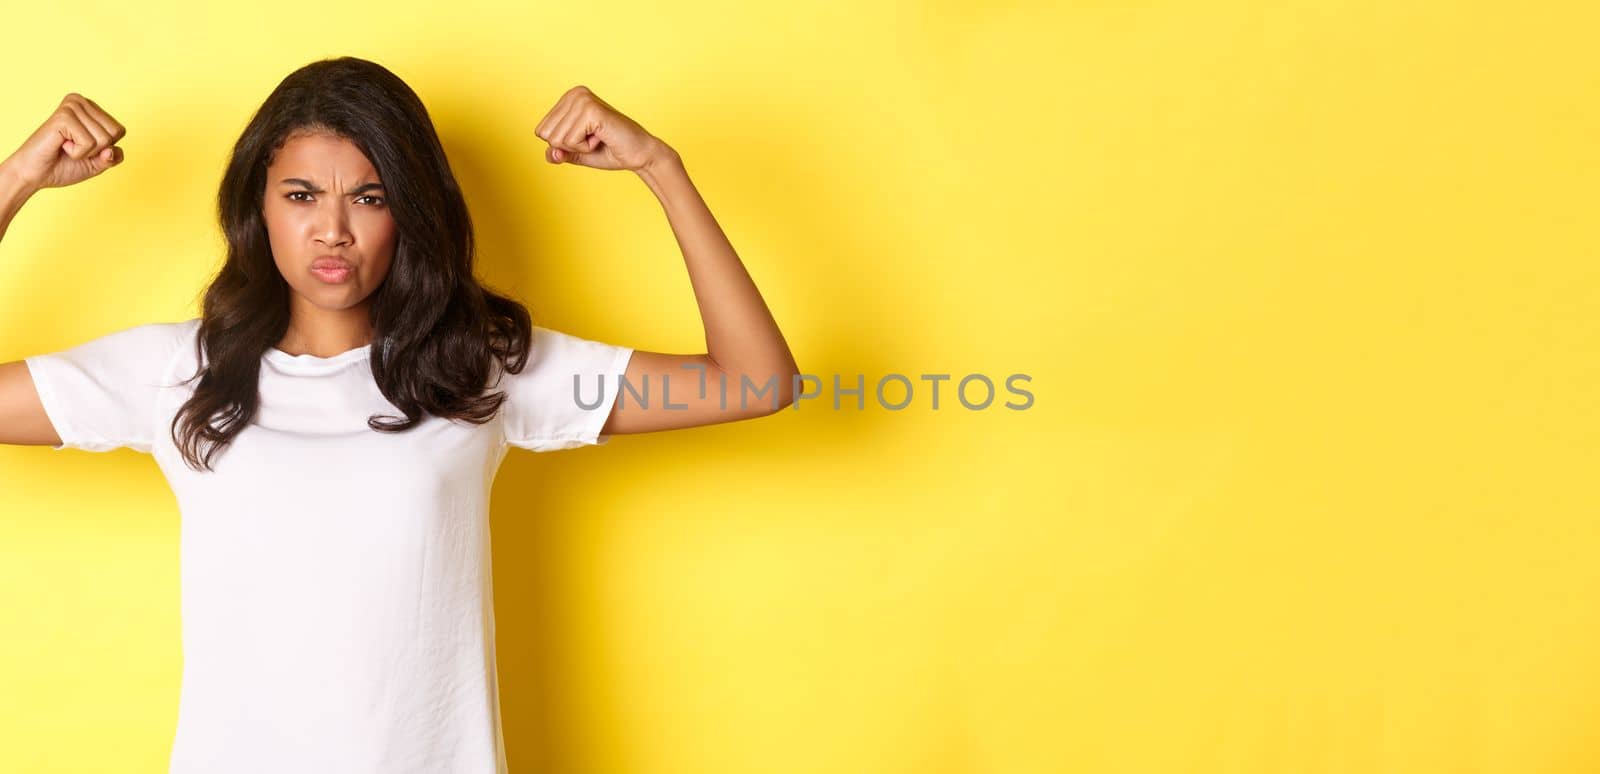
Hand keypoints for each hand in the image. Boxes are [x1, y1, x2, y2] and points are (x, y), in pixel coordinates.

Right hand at [1, 93, 125, 192]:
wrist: (35, 174)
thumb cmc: (63, 165)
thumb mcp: (98, 163)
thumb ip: (113, 156)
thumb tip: (111, 150)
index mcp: (90, 108)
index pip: (120, 131)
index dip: (105, 148)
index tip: (83, 147)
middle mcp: (81, 101)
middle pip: (115, 133)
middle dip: (97, 150)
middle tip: (73, 147)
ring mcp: (71, 107)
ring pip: (104, 139)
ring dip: (86, 152)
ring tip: (66, 146)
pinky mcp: (63, 116)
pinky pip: (89, 143)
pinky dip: (78, 152)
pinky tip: (61, 145)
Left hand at [534, 85, 672, 172]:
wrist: (638, 155)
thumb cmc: (609, 150)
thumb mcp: (575, 153)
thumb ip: (558, 152)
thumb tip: (551, 153)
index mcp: (568, 98)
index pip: (541, 131)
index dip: (563, 145)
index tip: (586, 138)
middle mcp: (574, 93)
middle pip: (546, 134)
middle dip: (568, 146)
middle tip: (593, 139)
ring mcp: (582, 99)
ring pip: (557, 139)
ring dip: (578, 147)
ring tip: (598, 138)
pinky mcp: (591, 110)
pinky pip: (570, 141)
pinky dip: (586, 147)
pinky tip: (602, 137)